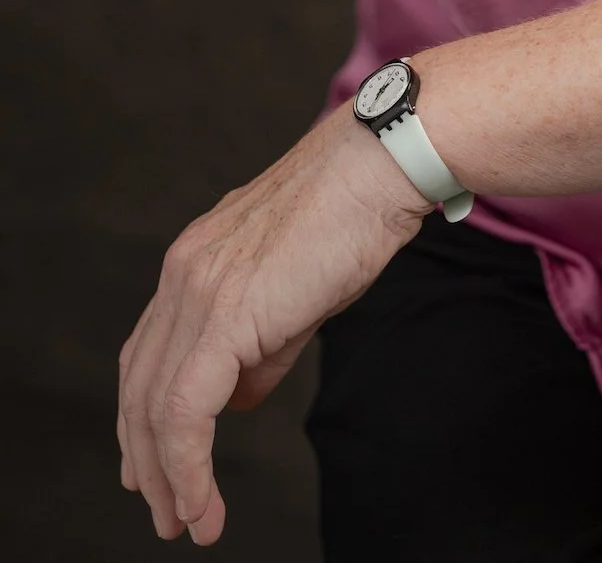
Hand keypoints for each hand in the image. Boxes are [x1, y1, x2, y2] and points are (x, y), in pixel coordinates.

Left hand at [118, 107, 428, 543]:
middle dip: (145, 459)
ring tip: (186, 521)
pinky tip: (200, 501)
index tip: (150, 468)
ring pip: (154, 405)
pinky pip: (186, 410)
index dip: (143, 418)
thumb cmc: (354, 215)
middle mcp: (183, 272)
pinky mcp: (225, 313)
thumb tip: (239, 399)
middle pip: (138, 385)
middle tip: (162, 511)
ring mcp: (198, 289)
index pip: (146, 354)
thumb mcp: (297, 289)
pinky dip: (187, 465)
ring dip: (165, 475)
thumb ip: (262, 345)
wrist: (380, 163)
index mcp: (195, 260)